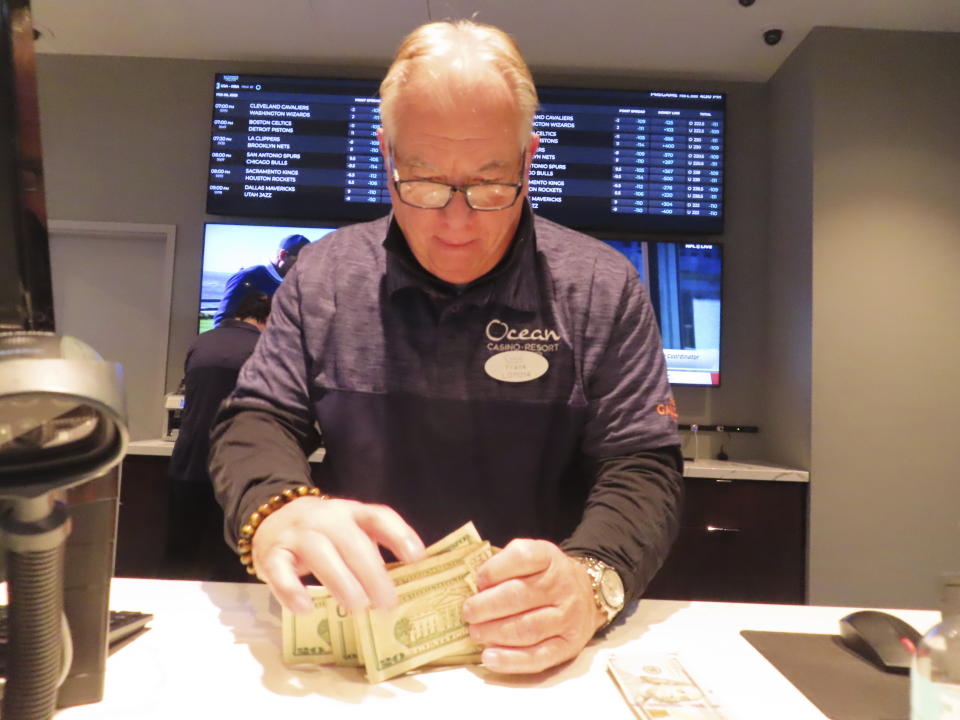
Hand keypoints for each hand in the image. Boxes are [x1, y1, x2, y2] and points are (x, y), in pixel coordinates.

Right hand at [251, 496, 425, 615]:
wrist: (271, 518)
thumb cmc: (323, 532)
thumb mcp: (350, 529)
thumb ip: (372, 548)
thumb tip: (404, 581)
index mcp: (350, 512)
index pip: (378, 516)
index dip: (399, 534)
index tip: (417, 559)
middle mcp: (325, 518)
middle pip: (352, 542)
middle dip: (372, 574)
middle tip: (387, 604)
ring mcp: (297, 534)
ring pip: (320, 553)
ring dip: (341, 582)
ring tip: (357, 608)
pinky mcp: (271, 553)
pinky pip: (280, 570)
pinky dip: (291, 589)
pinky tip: (305, 608)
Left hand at [461, 538, 605, 673]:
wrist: (588, 594)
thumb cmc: (546, 576)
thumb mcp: (531, 558)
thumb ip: (504, 566)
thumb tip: (472, 588)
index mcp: (548, 557)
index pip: (521, 557)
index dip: (494, 570)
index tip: (477, 580)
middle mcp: (562, 585)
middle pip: (519, 596)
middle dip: (486, 606)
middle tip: (468, 613)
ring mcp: (568, 617)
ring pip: (527, 628)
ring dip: (495, 633)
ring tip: (475, 633)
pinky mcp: (568, 645)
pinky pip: (538, 657)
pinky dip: (510, 660)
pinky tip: (490, 657)